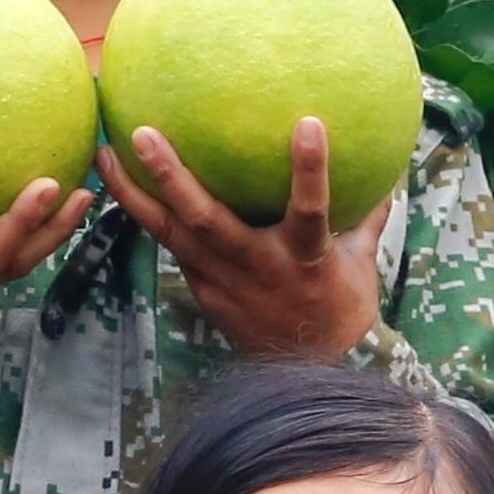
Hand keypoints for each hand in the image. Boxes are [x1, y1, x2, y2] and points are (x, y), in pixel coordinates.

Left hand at [97, 121, 386, 362]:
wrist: (309, 371)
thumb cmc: (338, 305)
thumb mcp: (360, 262)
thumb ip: (366, 216)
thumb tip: (390, 172)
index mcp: (305, 256)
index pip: (312, 209)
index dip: (310, 169)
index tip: (310, 123)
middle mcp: (259, 267)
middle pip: (208, 220)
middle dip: (175, 177)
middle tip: (146, 132)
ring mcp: (225, 281)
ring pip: (170, 233)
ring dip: (133, 193)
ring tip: (104, 152)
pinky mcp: (204, 291)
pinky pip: (170, 246)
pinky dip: (143, 215)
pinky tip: (118, 183)